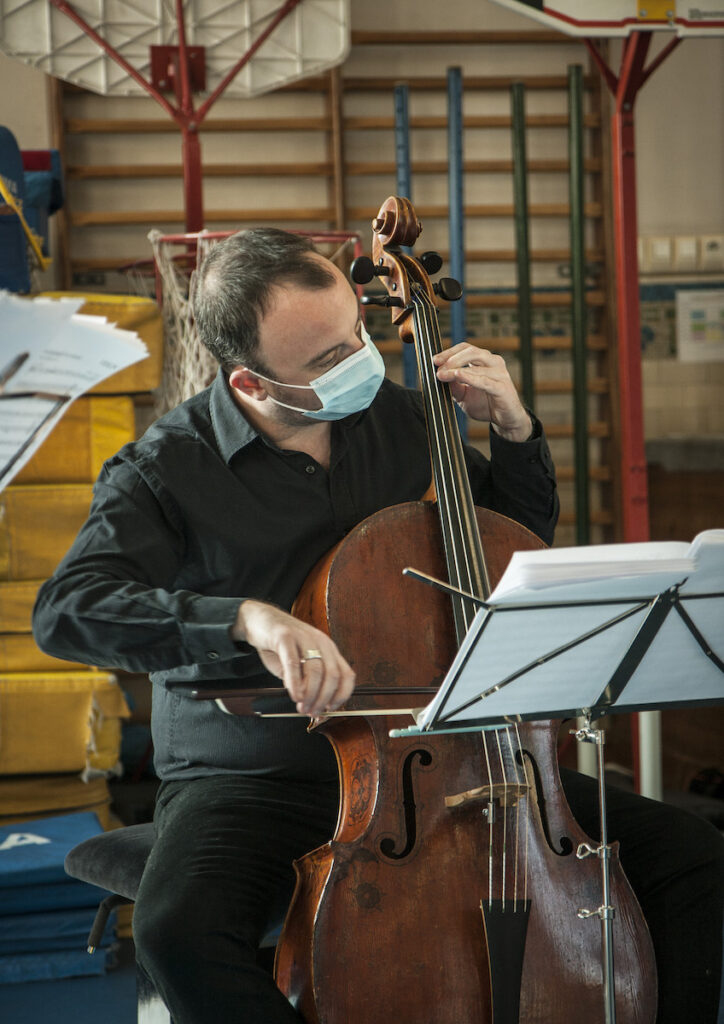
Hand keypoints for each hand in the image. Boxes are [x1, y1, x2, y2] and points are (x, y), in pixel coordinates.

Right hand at [230, 600, 355, 715]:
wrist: (260, 621)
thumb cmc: (281, 646)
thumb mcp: (300, 665)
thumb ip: (308, 683)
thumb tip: (314, 707)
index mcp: (329, 649)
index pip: (346, 675)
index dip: (341, 696)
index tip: (330, 709)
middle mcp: (321, 642)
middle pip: (332, 675)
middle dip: (324, 699)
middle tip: (312, 712)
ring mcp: (304, 637)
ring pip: (316, 670)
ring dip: (310, 695)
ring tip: (302, 707)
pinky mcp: (285, 637)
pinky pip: (293, 663)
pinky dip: (295, 683)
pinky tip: (294, 695)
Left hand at [432, 343, 531, 441]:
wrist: (505, 420)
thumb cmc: (486, 404)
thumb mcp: (463, 396)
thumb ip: (453, 386)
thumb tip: (441, 376)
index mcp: (484, 361)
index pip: (465, 348)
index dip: (449, 352)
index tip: (435, 360)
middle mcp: (493, 363)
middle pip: (471, 351)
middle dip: (452, 358)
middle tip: (438, 368)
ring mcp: (500, 374)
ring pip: (477, 365)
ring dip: (456, 369)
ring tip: (443, 375)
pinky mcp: (502, 388)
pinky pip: (485, 381)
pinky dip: (470, 377)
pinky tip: (458, 375)